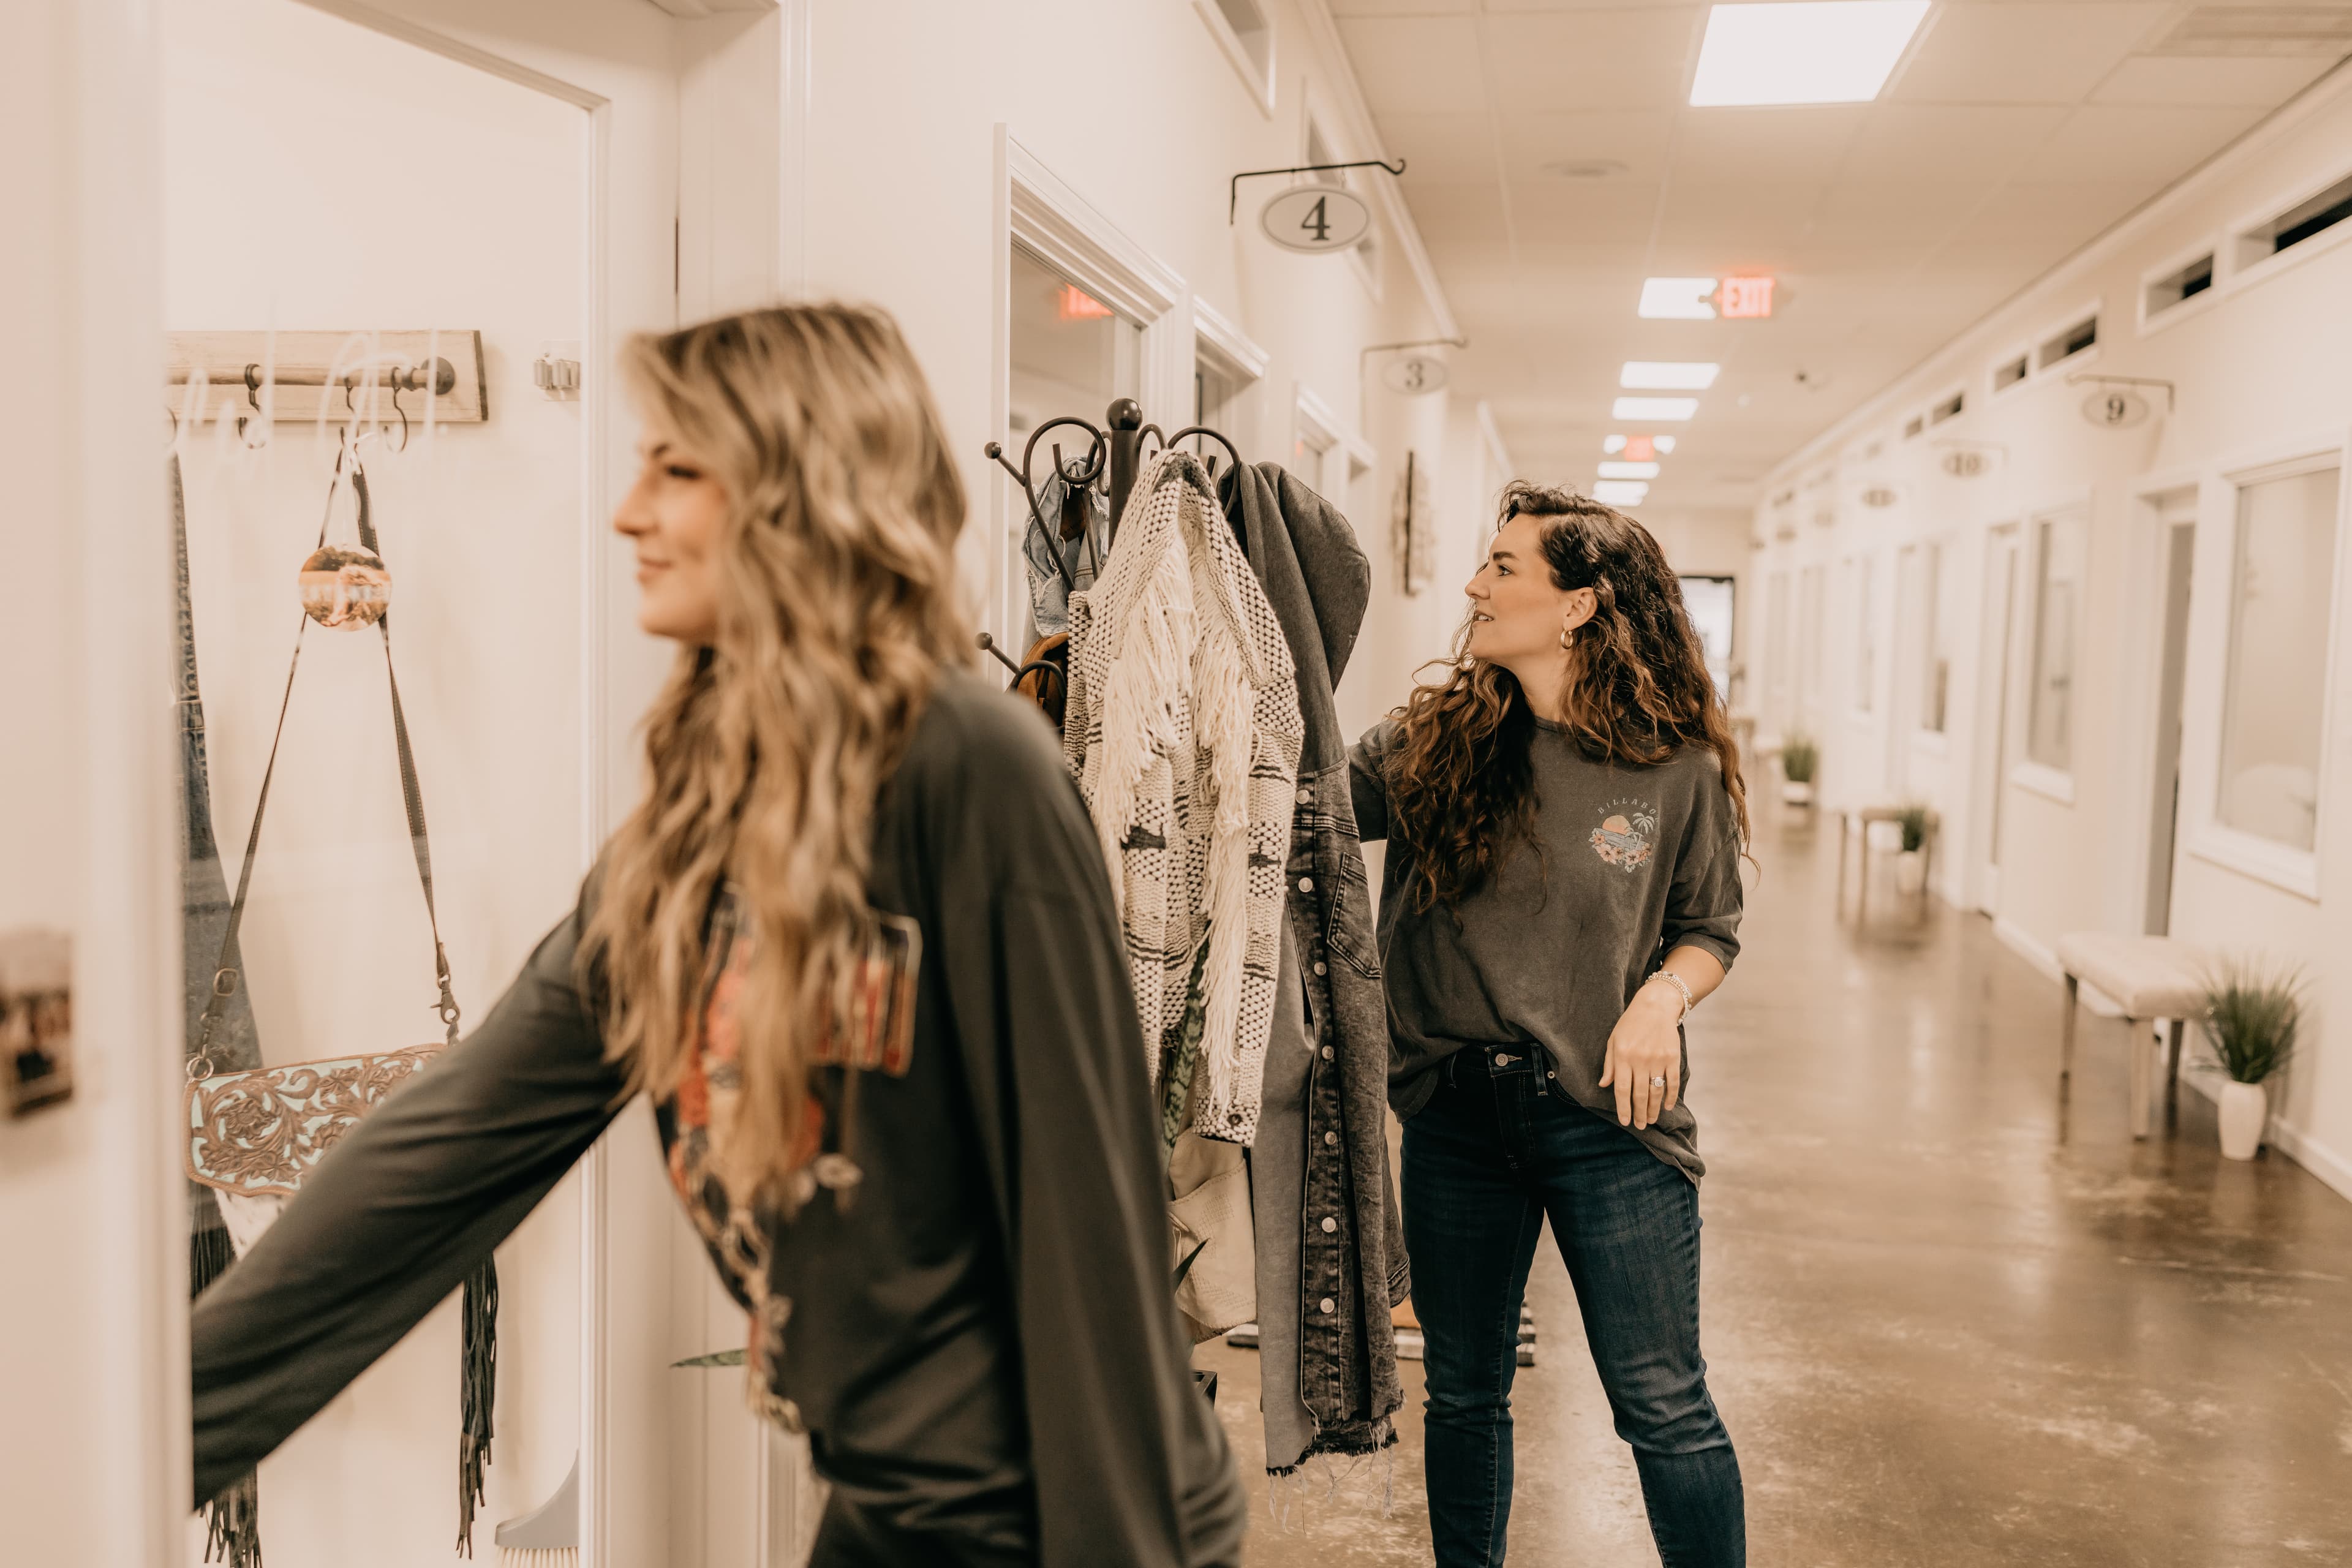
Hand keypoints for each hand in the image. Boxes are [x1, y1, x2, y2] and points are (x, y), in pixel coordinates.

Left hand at [1599, 981, 1682, 1129]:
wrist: (1655, 1006)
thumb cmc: (1630, 1024)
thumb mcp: (1613, 1040)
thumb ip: (1609, 1064)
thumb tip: (1604, 1085)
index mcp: (1623, 1057)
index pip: (1622, 1089)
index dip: (1623, 1108)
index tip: (1625, 1121)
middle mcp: (1640, 1060)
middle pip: (1640, 1094)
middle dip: (1640, 1113)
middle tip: (1641, 1126)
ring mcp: (1658, 1060)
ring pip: (1656, 1092)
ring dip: (1654, 1109)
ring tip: (1651, 1120)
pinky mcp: (1672, 1057)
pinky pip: (1672, 1082)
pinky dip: (1671, 1096)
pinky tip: (1667, 1106)